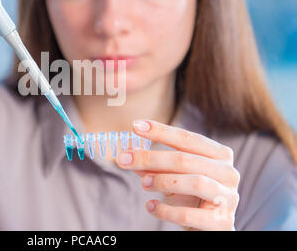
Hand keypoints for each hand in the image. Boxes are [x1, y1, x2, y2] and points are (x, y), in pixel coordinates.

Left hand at [116, 119, 240, 230]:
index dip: (160, 131)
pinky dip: (166, 210)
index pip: (188, 138)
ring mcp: (229, 199)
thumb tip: (128, 152)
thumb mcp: (173, 176)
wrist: (211, 228)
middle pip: (185, 160)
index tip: (135, 126)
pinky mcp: (221, 223)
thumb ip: (154, 165)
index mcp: (219, 155)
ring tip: (144, 183)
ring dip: (163, 181)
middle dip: (151, 158)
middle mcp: (229, 173)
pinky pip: (189, 214)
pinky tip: (150, 206)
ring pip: (195, 183)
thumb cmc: (191, 196)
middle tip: (124, 159)